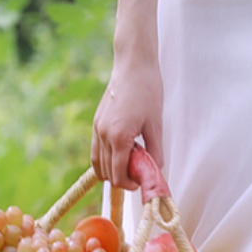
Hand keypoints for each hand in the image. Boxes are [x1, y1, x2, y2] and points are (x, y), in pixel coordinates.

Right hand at [90, 55, 164, 189]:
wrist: (133, 66)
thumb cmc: (148, 91)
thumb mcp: (156, 124)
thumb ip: (155, 151)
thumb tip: (156, 170)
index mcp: (119, 137)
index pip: (119, 176)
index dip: (130, 185)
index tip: (141, 182)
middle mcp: (103, 135)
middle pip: (108, 173)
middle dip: (123, 178)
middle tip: (140, 172)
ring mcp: (97, 129)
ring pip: (98, 164)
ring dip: (113, 169)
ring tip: (132, 162)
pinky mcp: (96, 123)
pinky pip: (96, 150)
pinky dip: (106, 159)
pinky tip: (121, 153)